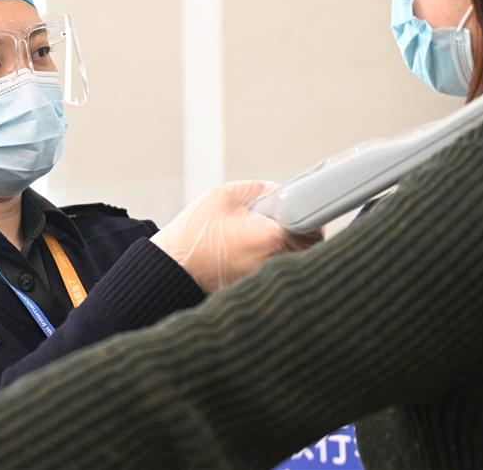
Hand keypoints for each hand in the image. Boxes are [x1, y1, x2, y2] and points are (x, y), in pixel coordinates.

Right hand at [151, 180, 321, 293]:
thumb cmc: (192, 236)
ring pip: (296, 263)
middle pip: (310, 248)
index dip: (308, 214)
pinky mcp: (258, 293)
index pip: (312, 226)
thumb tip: (280, 193)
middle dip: (299, 231)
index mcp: (270, 238)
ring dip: (287, 249)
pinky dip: (271, 264)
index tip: (294, 209)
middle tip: (276, 223)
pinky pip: (278, 276)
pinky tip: (249, 256)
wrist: (169, 271)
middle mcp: (274, 265)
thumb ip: (259, 189)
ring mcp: (267, 282)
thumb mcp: (222, 197)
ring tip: (258, 241)